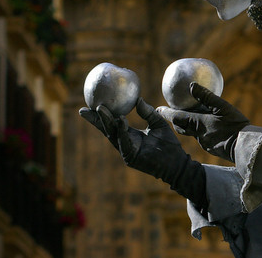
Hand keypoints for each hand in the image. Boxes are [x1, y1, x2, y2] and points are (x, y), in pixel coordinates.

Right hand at [79, 98, 206, 206]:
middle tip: (85, 109)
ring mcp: (127, 151)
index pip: (112, 123)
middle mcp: (125, 142)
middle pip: (106, 129)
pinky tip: (120, 120)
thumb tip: (138, 99)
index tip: (91, 105)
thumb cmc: (168, 144)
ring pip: (113, 135)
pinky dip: (121, 131)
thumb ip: (147, 112)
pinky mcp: (131, 157)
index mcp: (129, 135)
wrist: (176, 162)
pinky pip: (124, 142)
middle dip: (95, 120)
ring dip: (107, 122)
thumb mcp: (158, 123)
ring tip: (100, 109)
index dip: (101, 116)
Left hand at [157, 83, 249, 161]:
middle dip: (175, 121)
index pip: (177, 117)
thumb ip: (206, 96)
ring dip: (189, 126)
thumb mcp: (222, 107)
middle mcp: (198, 134)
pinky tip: (210, 128)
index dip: (167, 113)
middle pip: (181, 128)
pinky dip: (201, 132)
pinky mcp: (211, 148)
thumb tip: (191, 85)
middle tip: (173, 114)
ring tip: (193, 118)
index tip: (157, 109)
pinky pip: (202, 138)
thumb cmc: (235, 125)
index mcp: (198, 123)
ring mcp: (204, 143)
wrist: (245, 146)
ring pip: (192, 133)